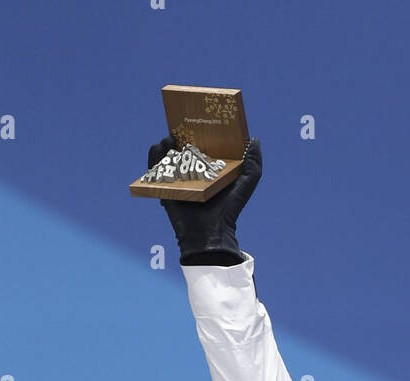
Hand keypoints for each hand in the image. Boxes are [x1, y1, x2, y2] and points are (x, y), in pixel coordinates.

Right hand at [147, 135, 262, 262]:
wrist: (213, 233)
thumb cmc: (230, 209)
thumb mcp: (246, 184)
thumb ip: (254, 164)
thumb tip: (255, 139)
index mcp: (209, 169)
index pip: (202, 146)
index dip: (198, 131)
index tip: (198, 118)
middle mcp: (192, 174)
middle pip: (182, 149)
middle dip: (179, 135)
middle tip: (181, 125)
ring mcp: (177, 181)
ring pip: (167, 157)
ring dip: (166, 145)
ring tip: (171, 138)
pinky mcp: (165, 190)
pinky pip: (154, 171)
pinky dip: (154, 157)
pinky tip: (160, 148)